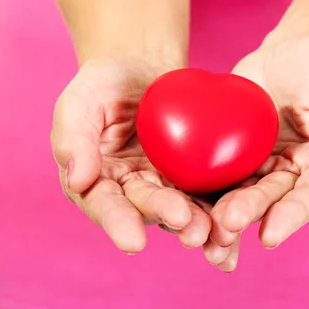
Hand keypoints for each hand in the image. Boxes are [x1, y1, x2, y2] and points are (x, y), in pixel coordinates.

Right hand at [51, 57, 210, 252]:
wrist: (141, 66)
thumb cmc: (103, 83)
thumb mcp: (79, 101)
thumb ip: (74, 138)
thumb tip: (77, 181)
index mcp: (97, 181)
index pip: (104, 204)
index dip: (118, 222)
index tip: (133, 242)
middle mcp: (130, 190)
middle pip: (148, 207)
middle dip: (166, 217)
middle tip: (186, 225)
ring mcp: (164, 184)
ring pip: (181, 206)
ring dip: (197, 222)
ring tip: (212, 230)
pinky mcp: (192, 174)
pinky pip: (207, 189)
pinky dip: (220, 204)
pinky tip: (234, 219)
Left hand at [204, 35, 308, 270]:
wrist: (291, 52)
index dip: (291, 217)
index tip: (270, 235)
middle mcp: (290, 177)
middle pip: (270, 201)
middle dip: (249, 213)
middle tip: (227, 224)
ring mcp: (259, 168)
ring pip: (240, 195)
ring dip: (221, 214)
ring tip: (202, 228)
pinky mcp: (232, 156)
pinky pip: (216, 176)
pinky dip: (200, 193)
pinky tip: (180, 206)